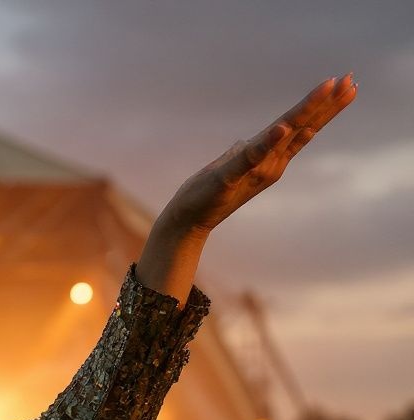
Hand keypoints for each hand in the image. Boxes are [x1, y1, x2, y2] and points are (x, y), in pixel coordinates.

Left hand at [158, 74, 356, 235]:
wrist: (189, 219)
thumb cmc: (210, 193)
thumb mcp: (235, 167)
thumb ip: (250, 153)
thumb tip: (261, 139)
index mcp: (270, 157)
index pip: (301, 126)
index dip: (323, 105)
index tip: (344, 82)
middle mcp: (268, 162)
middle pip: (302, 127)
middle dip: (326, 104)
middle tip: (351, 80)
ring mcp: (252, 170)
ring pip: (285, 137)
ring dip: (307, 113)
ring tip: (329, 89)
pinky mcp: (229, 178)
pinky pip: (249, 159)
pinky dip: (267, 144)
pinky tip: (280, 129)